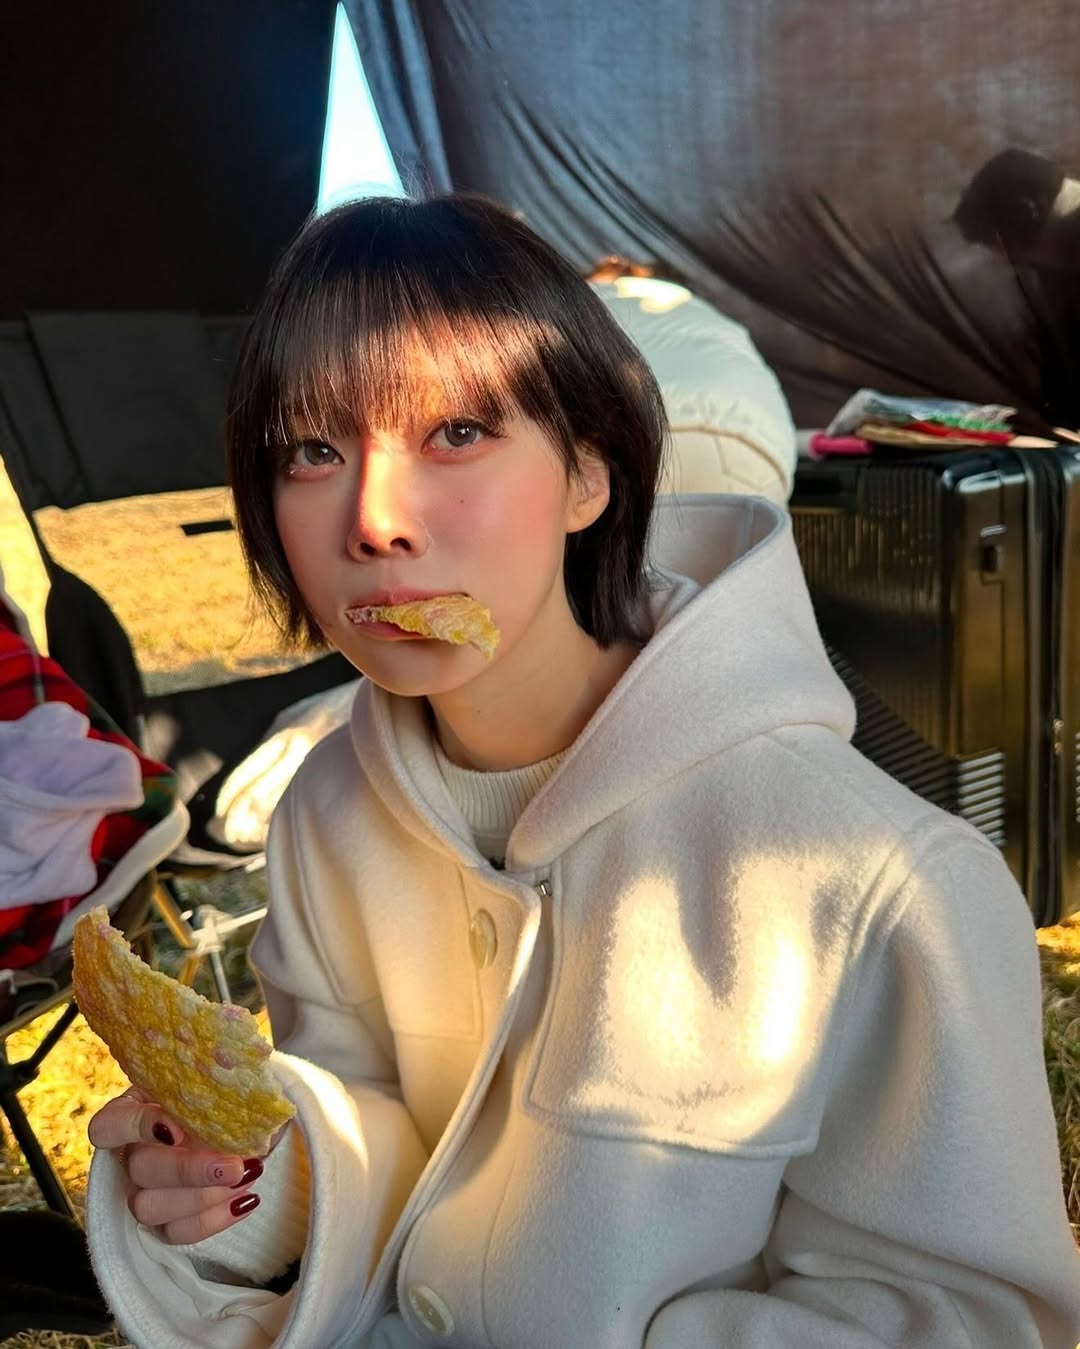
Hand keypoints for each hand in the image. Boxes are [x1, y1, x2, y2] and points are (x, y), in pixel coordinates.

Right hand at [88, 1086, 263, 1243]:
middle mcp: (128, 1157)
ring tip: (244, 1178)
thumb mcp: (212, 1082)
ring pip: (149, 1208)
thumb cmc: (219, 1099)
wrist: (237, 1130)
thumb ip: (212, 1081)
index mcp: (129, 1115)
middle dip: (188, 1171)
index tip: (177, 1129)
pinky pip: (175, 1233)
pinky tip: (245, 1200)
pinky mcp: (160, 1225)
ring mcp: (139, 1194)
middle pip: (139, 1170)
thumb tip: (231, 1075)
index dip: (138, 1127)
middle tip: (233, 1166)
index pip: (110, 1125)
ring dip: (201, 1198)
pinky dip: (213, 1220)